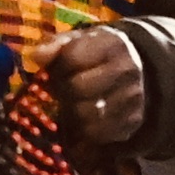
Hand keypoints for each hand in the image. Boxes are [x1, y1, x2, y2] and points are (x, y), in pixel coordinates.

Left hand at [40, 25, 148, 152]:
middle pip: (78, 88)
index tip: (57, 70)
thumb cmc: (96, 55)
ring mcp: (132, 96)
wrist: (137, 68)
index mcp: (111, 44)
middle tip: (62, 90)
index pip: (71, 58)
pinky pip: (98, 134)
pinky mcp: (133, 120)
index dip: (57, 67)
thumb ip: (56, 45)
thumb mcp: (78, 41)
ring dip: (72, 112)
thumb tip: (37, 56)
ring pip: (87, 114)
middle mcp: (126, 69)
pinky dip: (85, 130)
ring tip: (72, 104)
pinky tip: (84, 119)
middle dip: (63, 91)